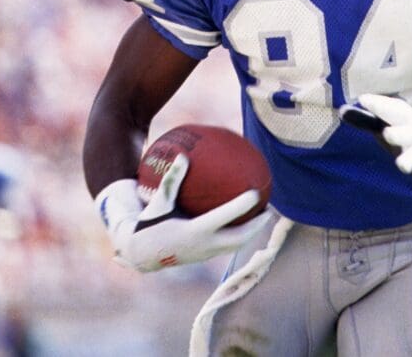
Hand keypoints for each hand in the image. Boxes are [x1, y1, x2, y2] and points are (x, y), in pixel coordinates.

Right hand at [94, 154, 270, 271]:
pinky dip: (239, 235)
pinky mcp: (206, 257)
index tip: (256, 193)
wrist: (142, 254)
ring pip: (237, 245)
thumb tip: (182, 156)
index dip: (241, 206)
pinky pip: (228, 246)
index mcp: (195, 231)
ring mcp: (207, 254)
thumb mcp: (159, 201)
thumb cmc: (151, 222)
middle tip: (269, 210)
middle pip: (240, 238)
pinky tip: (243, 222)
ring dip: (252, 232)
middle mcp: (204, 246)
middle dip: (257, 226)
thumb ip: (172, 180)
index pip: (224, 218)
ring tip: (264, 217)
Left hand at [355, 94, 411, 183]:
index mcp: (402, 114)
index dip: (377, 104)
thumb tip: (341, 111)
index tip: (363, 99)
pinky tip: (411, 170)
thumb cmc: (401, 131)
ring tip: (400, 164)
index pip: (389, 107)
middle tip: (385, 132)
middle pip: (404, 127)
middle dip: (396, 130)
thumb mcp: (383, 123)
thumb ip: (364, 119)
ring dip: (407, 157)